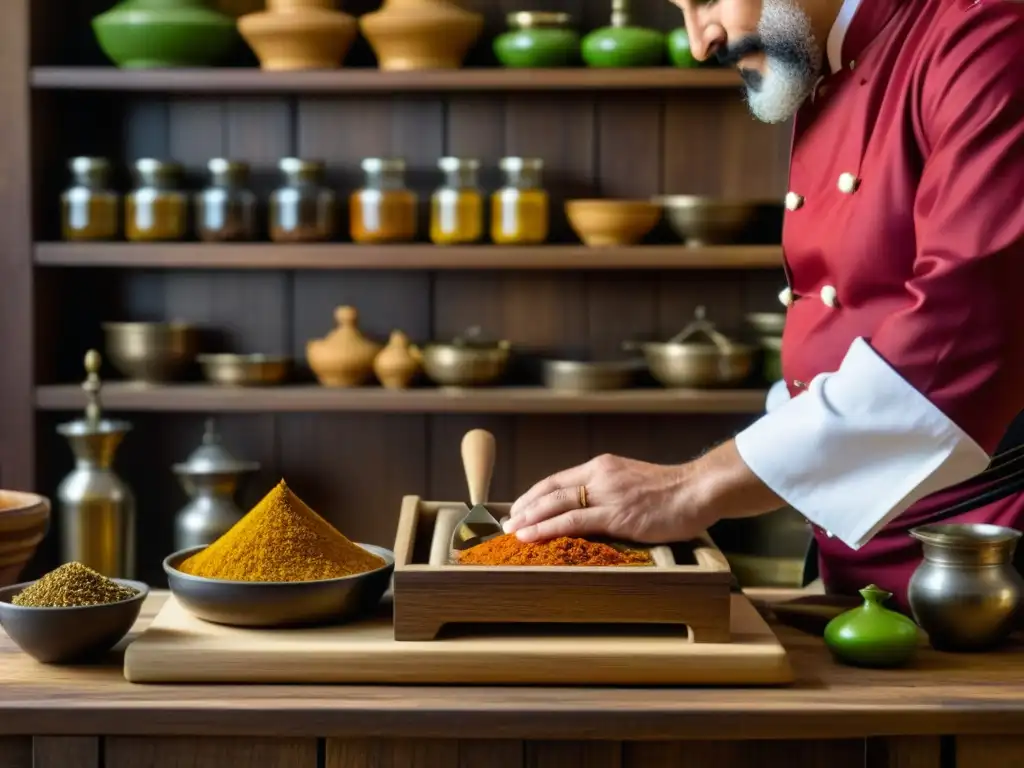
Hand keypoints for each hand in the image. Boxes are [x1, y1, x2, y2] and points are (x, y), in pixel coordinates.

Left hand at [504, 441, 785, 543]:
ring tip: (512, 531)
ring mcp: (607, 494)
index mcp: (602, 466)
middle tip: (507, 523)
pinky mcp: (617, 514)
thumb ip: (609, 491)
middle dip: (525, 507)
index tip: (518, 508)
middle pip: (550, 490)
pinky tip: (532, 536)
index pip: (557, 479)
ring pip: (557, 503)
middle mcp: (600, 475)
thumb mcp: (632, 483)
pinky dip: (548, 527)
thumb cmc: (672, 492)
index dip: (533, 495)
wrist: (698, 490)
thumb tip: (588, 509)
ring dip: (530, 518)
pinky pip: (573, 520)